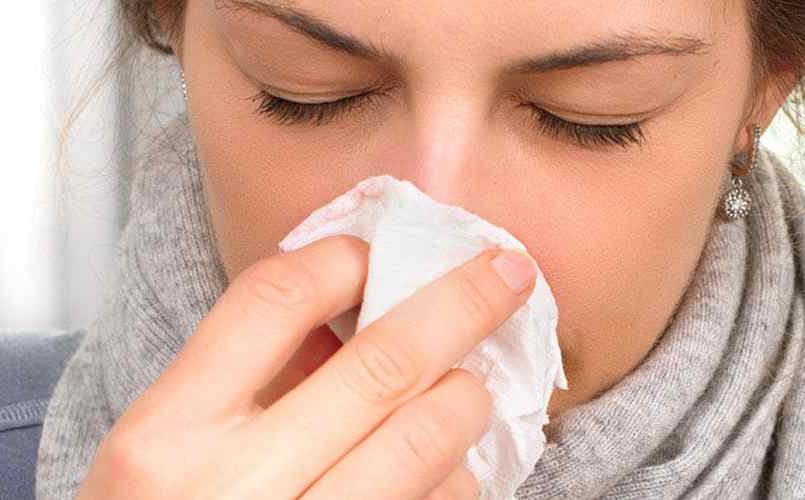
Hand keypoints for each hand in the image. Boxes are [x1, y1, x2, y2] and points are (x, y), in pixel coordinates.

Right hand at [76, 234, 536, 498]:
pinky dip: (460, 477)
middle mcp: (235, 488)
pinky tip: (449, 469)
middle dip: (463, 305)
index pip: (272, 304)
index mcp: (167, 436)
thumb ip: (244, 385)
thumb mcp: (166, 454)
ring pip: (428, 440)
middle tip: (508, 271)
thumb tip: (354, 314)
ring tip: (466, 388)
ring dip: (466, 398)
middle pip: (383, 364)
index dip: (340, 260)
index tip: (377, 252)